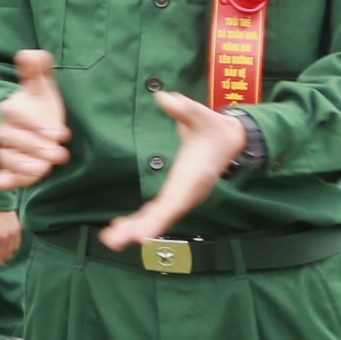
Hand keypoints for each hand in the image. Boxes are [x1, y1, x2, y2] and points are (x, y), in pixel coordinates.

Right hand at [0, 50, 68, 192]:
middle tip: (61, 153)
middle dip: (36, 146)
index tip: (59, 132)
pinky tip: (1, 183)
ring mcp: (1, 151)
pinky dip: (1, 180)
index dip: (36, 123)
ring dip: (24, 164)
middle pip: (12, 138)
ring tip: (46, 168)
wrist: (28, 130)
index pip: (16, 114)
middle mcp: (1, 130)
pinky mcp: (4, 170)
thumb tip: (32, 54)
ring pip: (6, 157)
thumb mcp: (40, 89)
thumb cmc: (37, 108)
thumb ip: (36, 71)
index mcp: (10, 109)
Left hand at [99, 90, 250, 249]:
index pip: (175, 202)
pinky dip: (139, 222)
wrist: (231, 139)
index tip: (143, 234)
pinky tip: (118, 228)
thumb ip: (185, 109)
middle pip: (163, 216)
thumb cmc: (214, 128)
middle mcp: (188, 192)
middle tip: (114, 241)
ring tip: (109, 240)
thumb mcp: (203, 115)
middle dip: (140, 229)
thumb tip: (165, 98)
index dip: (159, 218)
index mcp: (193, 178)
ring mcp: (182, 196)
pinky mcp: (176, 195)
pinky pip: (156, 213)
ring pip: (158, 218)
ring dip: (134, 229)